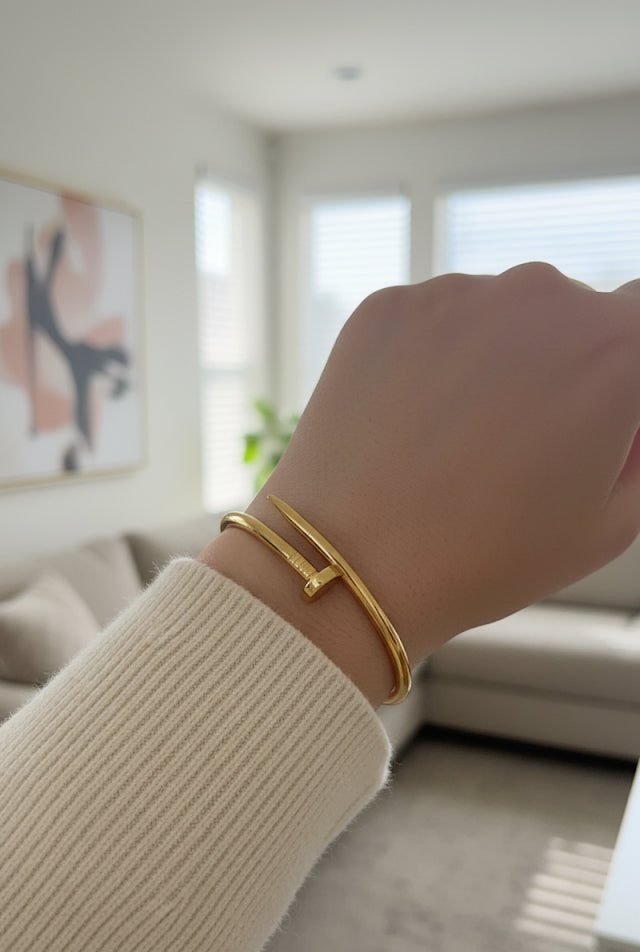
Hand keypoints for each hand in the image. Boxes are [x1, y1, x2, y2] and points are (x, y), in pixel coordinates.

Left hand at [203, 264, 639, 703]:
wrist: (355, 562)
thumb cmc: (490, 555)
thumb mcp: (615, 519)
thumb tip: (627, 405)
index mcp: (616, 346)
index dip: (623, 370)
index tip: (597, 410)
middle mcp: (541, 294)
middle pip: (568, 314)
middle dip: (558, 365)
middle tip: (518, 442)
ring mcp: (458, 293)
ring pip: (495, 316)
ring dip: (489, 360)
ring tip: (453, 442)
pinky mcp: (390, 305)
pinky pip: (431, 322)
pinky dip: (427, 359)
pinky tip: (410, 423)